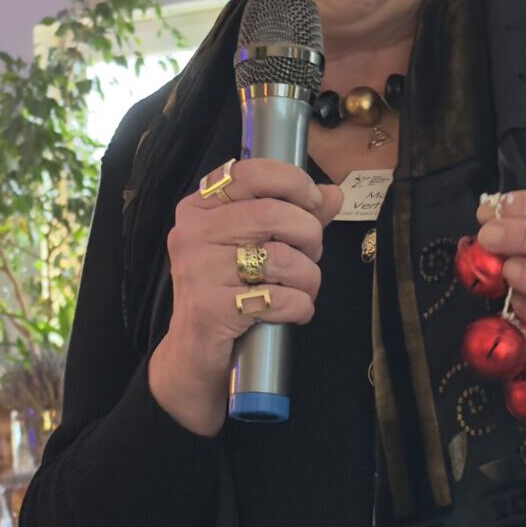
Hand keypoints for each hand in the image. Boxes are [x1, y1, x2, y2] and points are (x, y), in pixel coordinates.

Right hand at [149, 158, 343, 434]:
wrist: (195, 352)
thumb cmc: (228, 291)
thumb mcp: (256, 246)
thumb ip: (294, 216)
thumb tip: (333, 194)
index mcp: (199, 208)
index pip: (250, 173)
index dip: (293, 182)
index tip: (314, 203)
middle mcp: (192, 233)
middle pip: (272, 214)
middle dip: (309, 235)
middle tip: (312, 255)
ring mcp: (198, 271)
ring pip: (281, 258)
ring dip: (309, 277)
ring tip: (304, 288)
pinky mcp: (210, 309)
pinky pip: (280, 299)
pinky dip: (301, 307)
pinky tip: (295, 311)